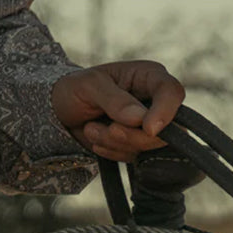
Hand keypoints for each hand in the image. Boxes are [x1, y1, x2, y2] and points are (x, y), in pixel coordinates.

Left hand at [51, 60, 184, 161]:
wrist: (61, 111)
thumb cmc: (75, 89)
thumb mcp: (87, 86)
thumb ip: (113, 99)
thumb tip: (140, 117)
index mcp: (148, 75)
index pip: (171, 91)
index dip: (165, 112)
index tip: (148, 128)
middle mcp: (155, 100)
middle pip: (167, 128)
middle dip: (133, 135)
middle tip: (107, 129)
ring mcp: (150, 125)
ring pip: (150, 146)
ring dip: (116, 143)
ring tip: (92, 128)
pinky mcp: (141, 144)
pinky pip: (137, 157)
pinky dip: (114, 152)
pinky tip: (97, 139)